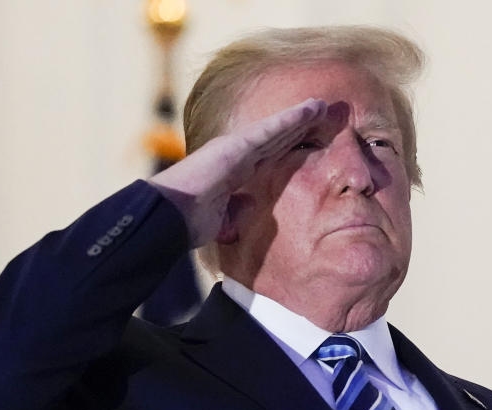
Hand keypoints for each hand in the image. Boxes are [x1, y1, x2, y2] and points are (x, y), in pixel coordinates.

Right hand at [147, 98, 327, 246]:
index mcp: (233, 172)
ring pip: (275, 129)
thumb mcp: (221, 219)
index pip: (269, 156)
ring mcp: (235, 148)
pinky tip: (309, 110)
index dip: (289, 145)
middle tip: (322, 114)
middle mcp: (235, 156)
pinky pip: (269, 130)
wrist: (169, 217)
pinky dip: (290, 119)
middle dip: (298, 127)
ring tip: (322, 105)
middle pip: (276, 138)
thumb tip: (252, 202)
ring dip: (299, 117)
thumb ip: (237, 209)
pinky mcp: (235, 146)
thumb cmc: (187, 221)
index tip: (310, 139)